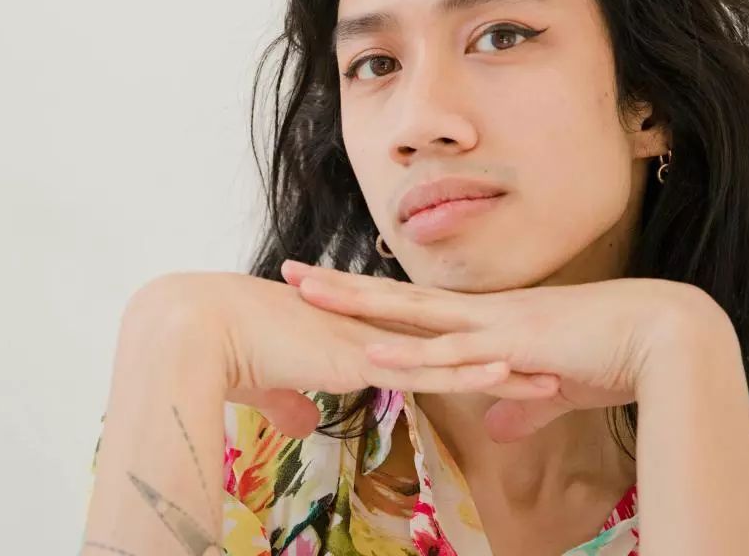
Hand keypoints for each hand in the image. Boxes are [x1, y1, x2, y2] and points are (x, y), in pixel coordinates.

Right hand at [124, 272, 561, 438]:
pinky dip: (465, 372)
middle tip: (548, 357)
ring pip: (449, 354)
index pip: (422, 340)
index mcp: (354, 330)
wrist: (198, 329)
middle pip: (449, 341)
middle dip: (500, 351)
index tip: (504, 355)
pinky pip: (424, 369)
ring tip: (550, 373)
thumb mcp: (267, 384)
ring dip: (501, 367)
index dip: (463, 348)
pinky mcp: (359, 358)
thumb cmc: (226, 352)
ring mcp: (368, 340)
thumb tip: (296, 419)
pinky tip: (504, 373)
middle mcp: (369, 329)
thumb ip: (289, 398)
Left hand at [281, 261, 723, 441]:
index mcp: (487, 320)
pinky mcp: (514, 346)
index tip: (326, 291)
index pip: (413, 308)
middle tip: (288, 270)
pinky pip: (454, 354)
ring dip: (359, 306)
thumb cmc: (615, 355)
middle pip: (394, 298)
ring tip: (308, 293)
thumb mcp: (555, 386)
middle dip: (340, 287)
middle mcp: (481, 314)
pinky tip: (375, 354)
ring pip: (411, 314)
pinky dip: (413, 356)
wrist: (666, 337)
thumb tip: (494, 428)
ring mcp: (493, 325)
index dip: (368, 300)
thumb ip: (520, 403)